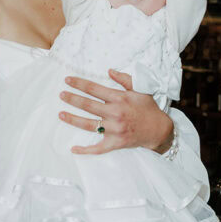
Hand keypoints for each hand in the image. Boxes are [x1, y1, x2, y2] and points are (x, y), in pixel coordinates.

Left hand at [59, 70, 173, 154]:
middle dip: (72, 99)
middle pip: (88, 105)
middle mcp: (115, 114)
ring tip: (60, 114)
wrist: (159, 130)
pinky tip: (73, 148)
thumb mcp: (140, 90)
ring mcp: (114, 130)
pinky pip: (98, 148)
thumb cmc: (148, 108)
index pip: (94, 89)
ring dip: (73, 119)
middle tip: (61, 94)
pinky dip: (85, 150)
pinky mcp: (115, 143)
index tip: (67, 80)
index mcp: (120, 99)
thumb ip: (124, 79)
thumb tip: (109, 71)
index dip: (79, 84)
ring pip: (89, 125)